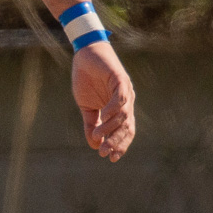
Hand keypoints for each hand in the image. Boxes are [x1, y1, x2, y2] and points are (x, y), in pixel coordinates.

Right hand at [72, 42, 134, 160]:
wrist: (85, 54)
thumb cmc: (87, 79)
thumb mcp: (87, 106)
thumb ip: (92, 124)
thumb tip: (94, 144)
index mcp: (120, 110)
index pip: (125, 131)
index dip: (120, 145)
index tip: (110, 158)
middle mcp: (127, 102)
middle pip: (126, 127)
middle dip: (116, 142)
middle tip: (104, 153)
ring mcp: (125, 91)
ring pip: (123, 115)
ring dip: (110, 128)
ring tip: (98, 136)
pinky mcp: (120, 79)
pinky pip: (121, 97)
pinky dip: (113, 108)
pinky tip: (104, 116)